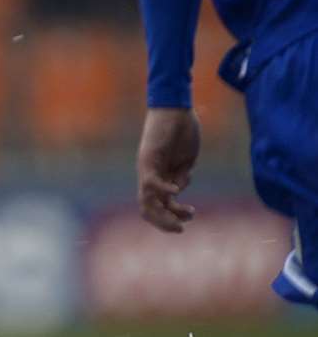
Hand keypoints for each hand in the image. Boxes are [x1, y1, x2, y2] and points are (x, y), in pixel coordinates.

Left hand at [136, 107, 200, 232]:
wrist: (175, 107)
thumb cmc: (182, 131)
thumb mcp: (185, 160)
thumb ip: (181, 176)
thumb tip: (178, 190)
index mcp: (159, 177)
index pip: (155, 205)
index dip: (165, 219)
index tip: (184, 224)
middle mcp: (149, 175)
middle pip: (148, 207)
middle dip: (164, 223)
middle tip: (181, 229)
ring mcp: (148, 166)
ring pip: (149, 198)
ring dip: (167, 211)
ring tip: (188, 214)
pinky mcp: (150, 157)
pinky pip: (152, 180)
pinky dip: (163, 189)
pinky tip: (176, 191)